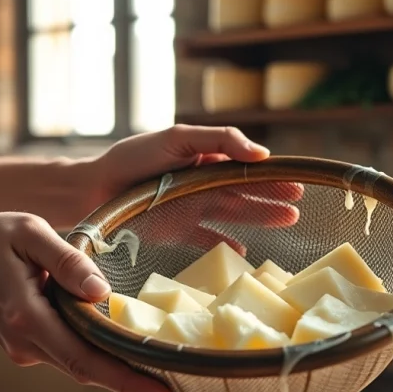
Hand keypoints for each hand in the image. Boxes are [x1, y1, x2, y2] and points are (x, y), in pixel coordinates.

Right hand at [0, 212, 173, 391]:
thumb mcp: (30, 232)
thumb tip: (103, 293)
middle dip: (132, 384)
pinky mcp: (26, 345)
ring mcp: (23, 349)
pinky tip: (126, 350)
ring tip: (162, 375)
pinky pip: (68, 354)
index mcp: (27, 316)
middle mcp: (25, 343)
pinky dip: (97, 356)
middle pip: (87, 371)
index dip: (126, 381)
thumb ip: (67, 262)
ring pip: (78, 365)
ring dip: (117, 372)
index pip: (84, 359)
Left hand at [85, 125, 304, 252]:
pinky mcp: (176, 231)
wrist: (93, 189)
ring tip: (287, 221)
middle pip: (245, 192)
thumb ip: (220, 140)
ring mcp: (190, 208)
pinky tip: (243, 253)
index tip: (297, 182)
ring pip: (234, 214)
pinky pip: (208, 240)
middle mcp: (201, 183)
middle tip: (299, 206)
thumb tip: (262, 153)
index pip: (246, 166)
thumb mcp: (178, 138)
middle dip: (273, 198)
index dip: (272, 175)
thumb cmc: (132, 158)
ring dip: (260, 219)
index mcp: (204, 158)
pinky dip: (226, 247)